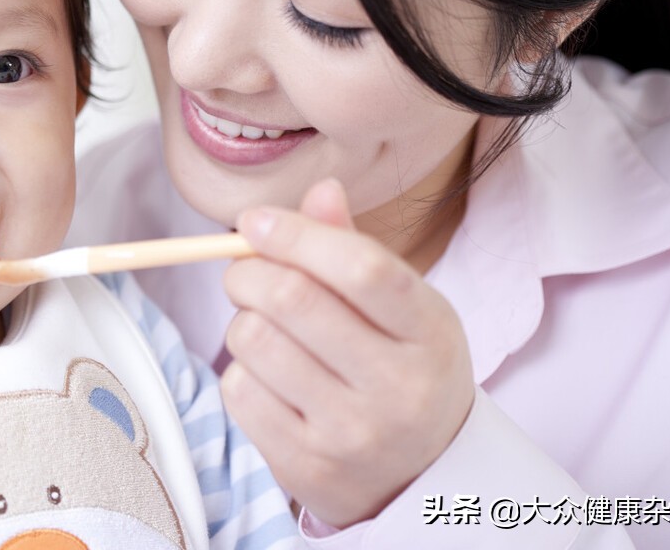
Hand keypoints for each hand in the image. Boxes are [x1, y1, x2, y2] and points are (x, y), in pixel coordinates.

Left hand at [221, 178, 474, 527]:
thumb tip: (321, 190)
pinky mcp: (305, 466)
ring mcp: (351, 433)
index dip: (296, 234)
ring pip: (253, 341)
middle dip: (248, 270)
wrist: (422, 478)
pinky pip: (238, 390)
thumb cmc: (403, 371)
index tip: (255, 221)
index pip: (360, 268)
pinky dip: (239, 370)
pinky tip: (267, 376)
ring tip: (264, 328)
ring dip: (243, 321)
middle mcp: (398, 387)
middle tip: (244, 271)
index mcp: (431, 332)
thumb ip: (356, 248)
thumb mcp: (404, 309)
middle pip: (292, 299)